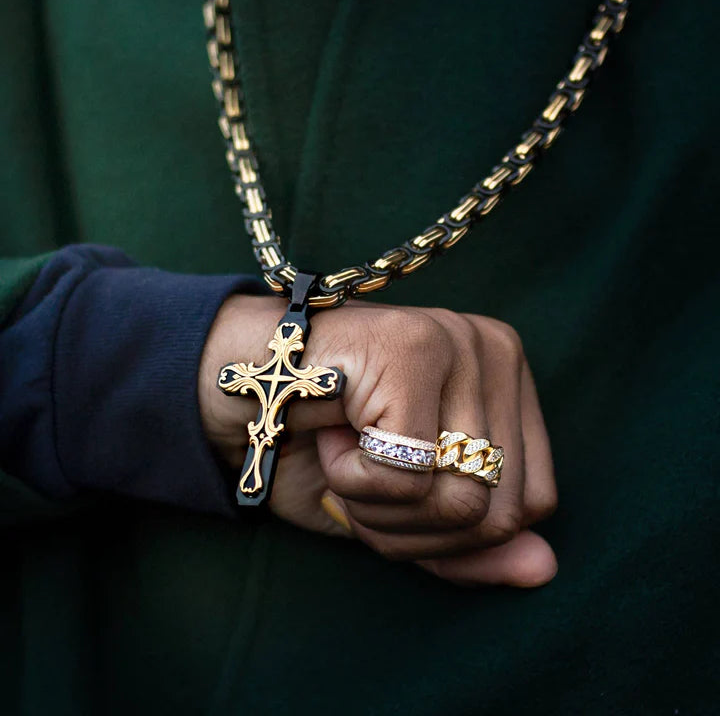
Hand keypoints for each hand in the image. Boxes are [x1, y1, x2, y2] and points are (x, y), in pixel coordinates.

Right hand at [199, 295, 557, 586]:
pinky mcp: (413, 348)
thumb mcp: (400, 509)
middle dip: (411, 530)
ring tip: (344, 454)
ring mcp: (458, 342)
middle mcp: (496, 351)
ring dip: (378, 510)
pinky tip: (331, 433)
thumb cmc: (320, 443)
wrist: (239, 384)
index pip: (533, 502)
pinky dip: (354, 483)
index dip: (453, 535)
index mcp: (508, 383)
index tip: (390, 495)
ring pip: (459, 502)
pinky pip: (407, 475)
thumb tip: (544, 570)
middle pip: (501, 512)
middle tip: (358, 479)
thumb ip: (469, 541)